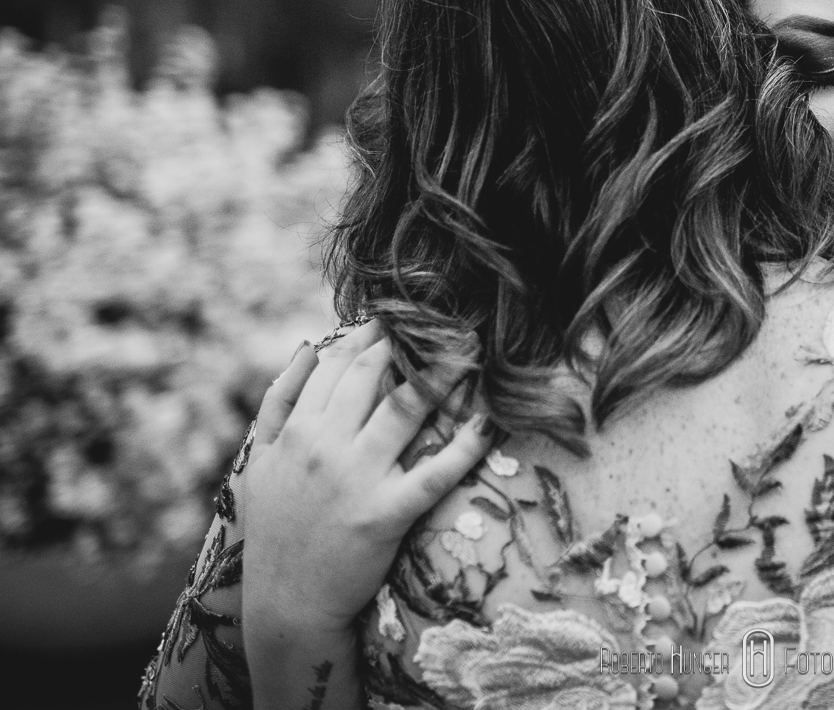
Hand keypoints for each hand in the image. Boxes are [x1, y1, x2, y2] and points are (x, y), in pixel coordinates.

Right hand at [242, 320, 494, 639]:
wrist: (287, 604)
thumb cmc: (275, 530)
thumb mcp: (256, 462)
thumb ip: (277, 402)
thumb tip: (308, 346)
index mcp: (297, 431)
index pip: (338, 364)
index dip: (372, 334)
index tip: (400, 317)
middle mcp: (325, 447)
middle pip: (373, 374)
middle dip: (411, 341)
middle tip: (446, 321)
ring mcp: (357, 479)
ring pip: (405, 408)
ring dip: (442, 373)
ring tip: (471, 350)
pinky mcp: (386, 514)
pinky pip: (434, 472)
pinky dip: (466, 444)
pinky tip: (490, 419)